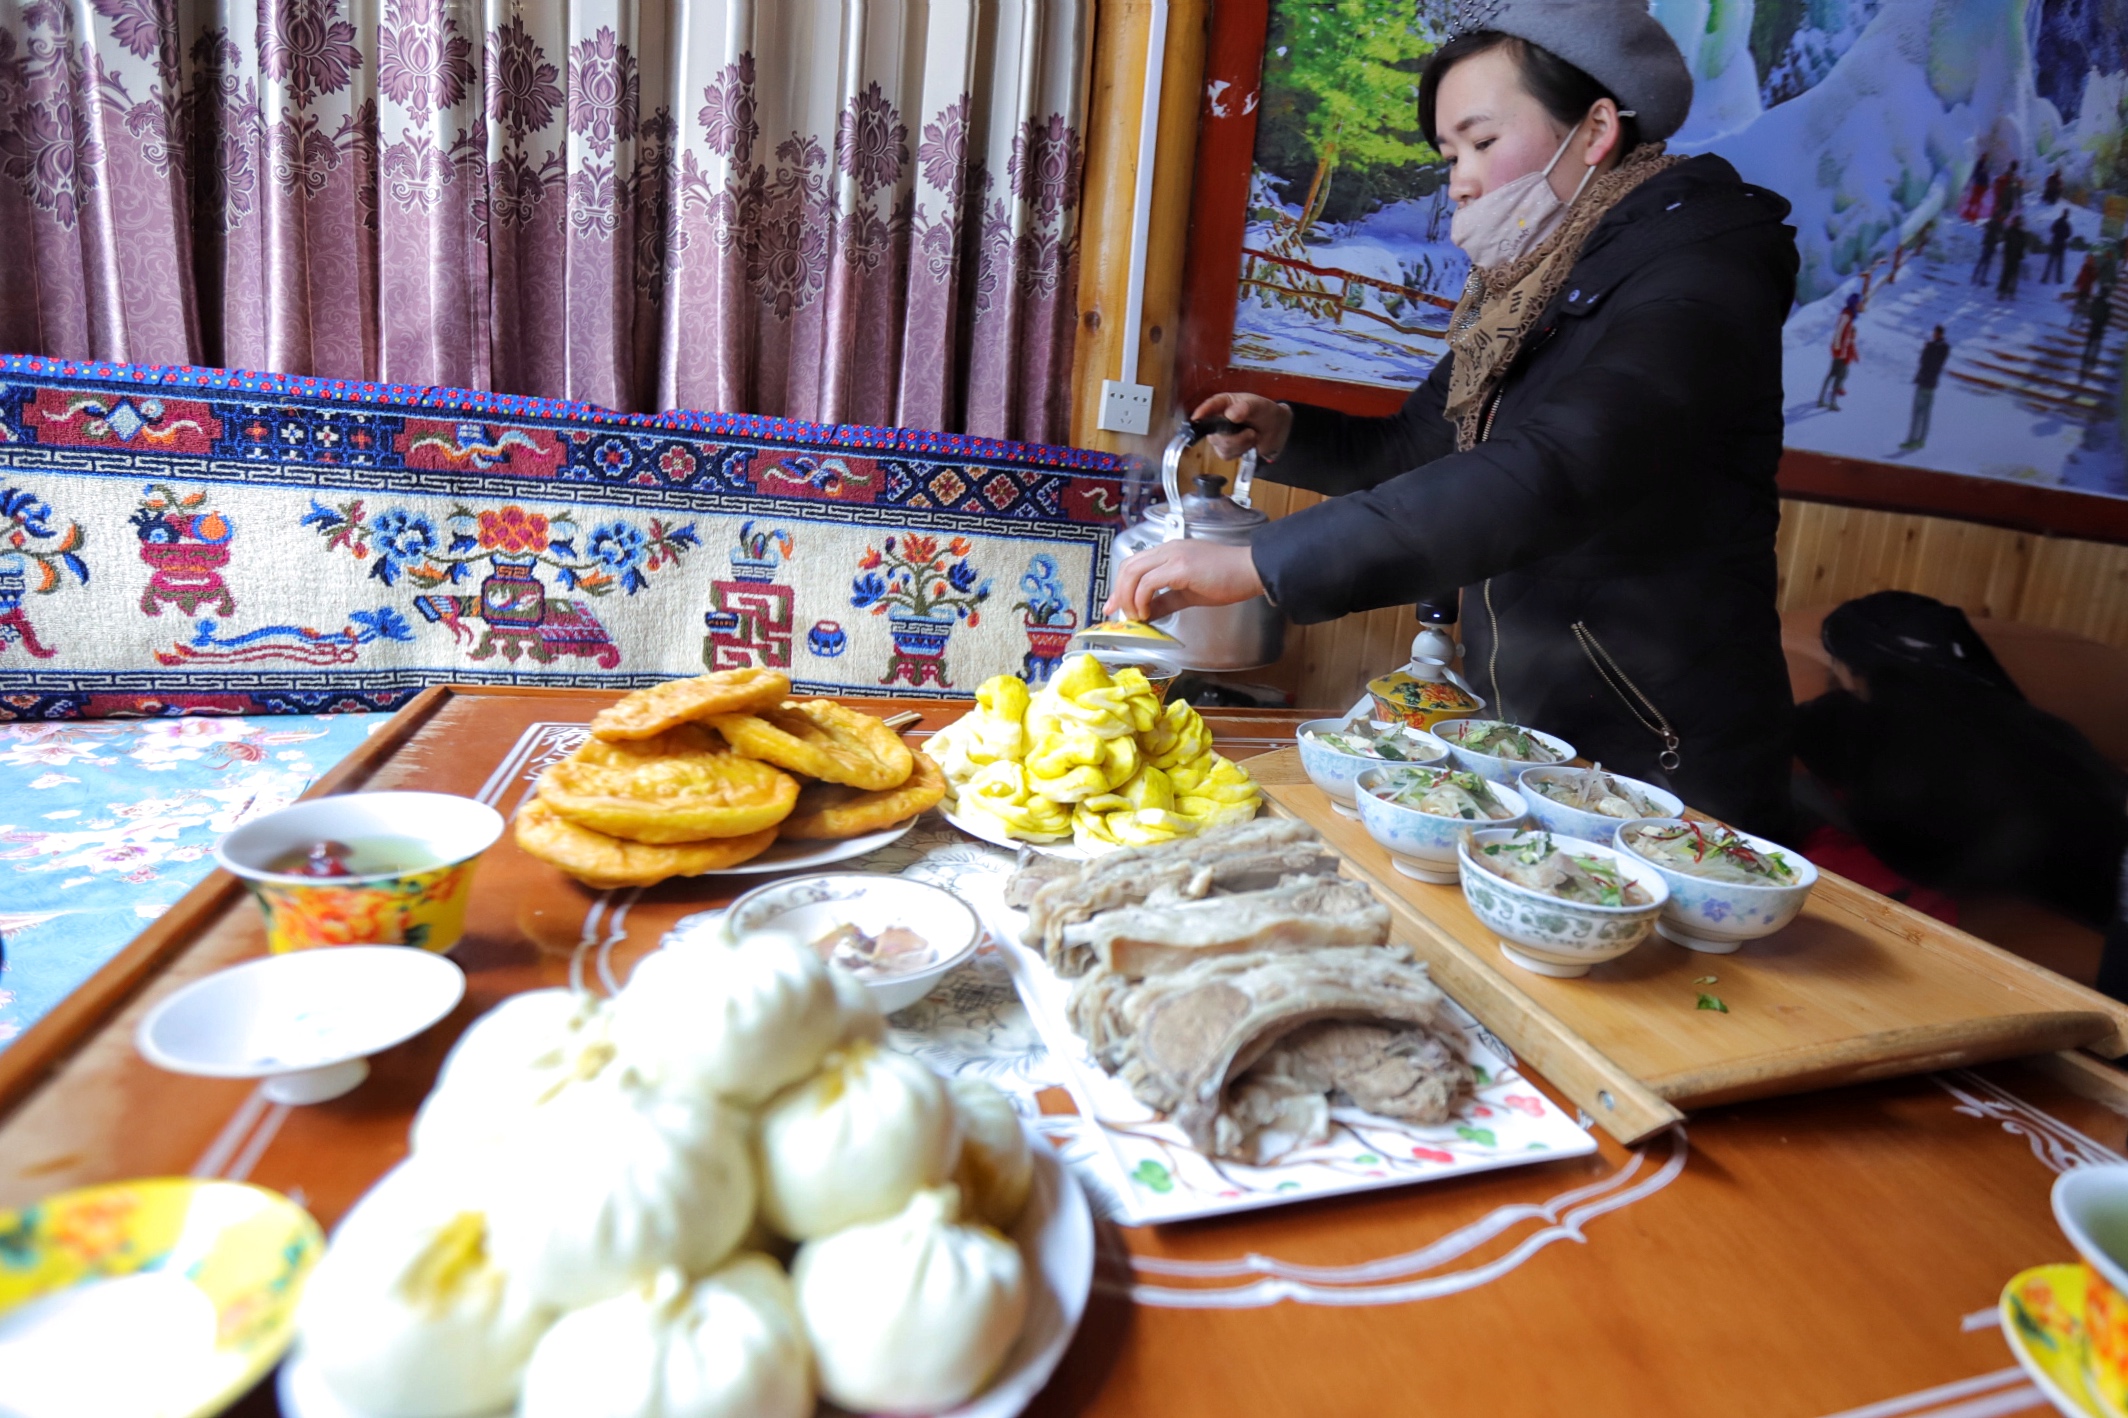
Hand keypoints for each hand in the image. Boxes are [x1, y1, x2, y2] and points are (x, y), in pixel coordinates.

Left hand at [1104, 541, 1264, 621]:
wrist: (1251, 571)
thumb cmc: (1228, 579)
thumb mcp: (1188, 593)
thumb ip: (1165, 601)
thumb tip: (1148, 614)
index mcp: (1169, 552)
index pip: (1134, 564)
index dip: (1120, 586)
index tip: (1114, 606)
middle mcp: (1168, 549)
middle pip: (1128, 566)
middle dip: (1119, 593)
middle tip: (1121, 615)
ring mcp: (1173, 556)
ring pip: (1134, 572)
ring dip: (1128, 598)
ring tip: (1136, 617)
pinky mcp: (1180, 567)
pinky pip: (1149, 583)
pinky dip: (1142, 599)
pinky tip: (1147, 613)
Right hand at [1190, 392, 1292, 462]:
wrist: (1276, 432)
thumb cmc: (1266, 413)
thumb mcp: (1260, 406)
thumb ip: (1246, 408)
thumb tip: (1230, 414)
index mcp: (1224, 403)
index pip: (1210, 405)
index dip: (1203, 411)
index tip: (1197, 417)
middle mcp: (1217, 418)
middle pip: (1214, 432)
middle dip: (1235, 437)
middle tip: (1252, 432)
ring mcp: (1219, 435)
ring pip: (1221, 445)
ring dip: (1241, 444)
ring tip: (1252, 436)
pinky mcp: (1223, 449)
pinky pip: (1226, 454)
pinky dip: (1241, 451)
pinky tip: (1248, 444)